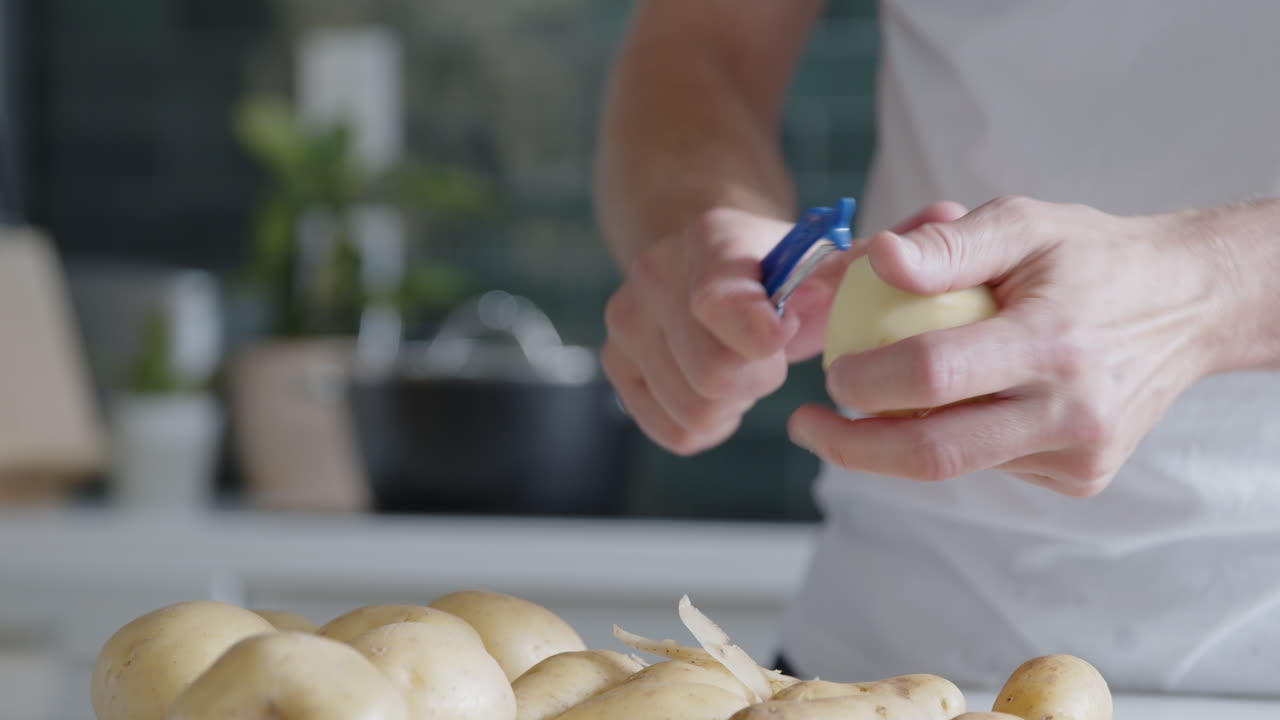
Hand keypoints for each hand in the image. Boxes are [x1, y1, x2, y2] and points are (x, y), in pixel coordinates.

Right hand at [602, 202, 965, 454]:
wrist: (698, 257)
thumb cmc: (778, 266)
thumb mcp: (827, 253)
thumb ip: (887, 246)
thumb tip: (949, 217)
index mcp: (711, 243)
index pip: (720, 303)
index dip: (753, 336)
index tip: (781, 345)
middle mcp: (654, 278)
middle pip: (710, 373)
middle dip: (755, 378)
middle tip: (772, 360)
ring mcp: (626, 324)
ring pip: (692, 407)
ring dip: (732, 404)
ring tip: (747, 372)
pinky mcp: (617, 367)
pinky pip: (673, 429)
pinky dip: (706, 422)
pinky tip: (722, 392)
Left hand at [788, 195, 1235, 495]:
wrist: (1190, 305)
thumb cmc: (1091, 256)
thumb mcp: (1023, 223)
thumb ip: (948, 243)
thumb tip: (875, 259)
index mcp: (1054, 342)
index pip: (935, 375)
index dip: (867, 380)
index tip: (830, 371)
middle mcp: (1072, 412)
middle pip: (933, 453)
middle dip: (851, 447)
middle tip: (807, 425)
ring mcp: (1080, 456)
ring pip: (956, 464)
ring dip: (898, 438)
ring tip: (878, 396)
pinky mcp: (1081, 478)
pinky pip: (989, 464)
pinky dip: (955, 436)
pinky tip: (965, 400)